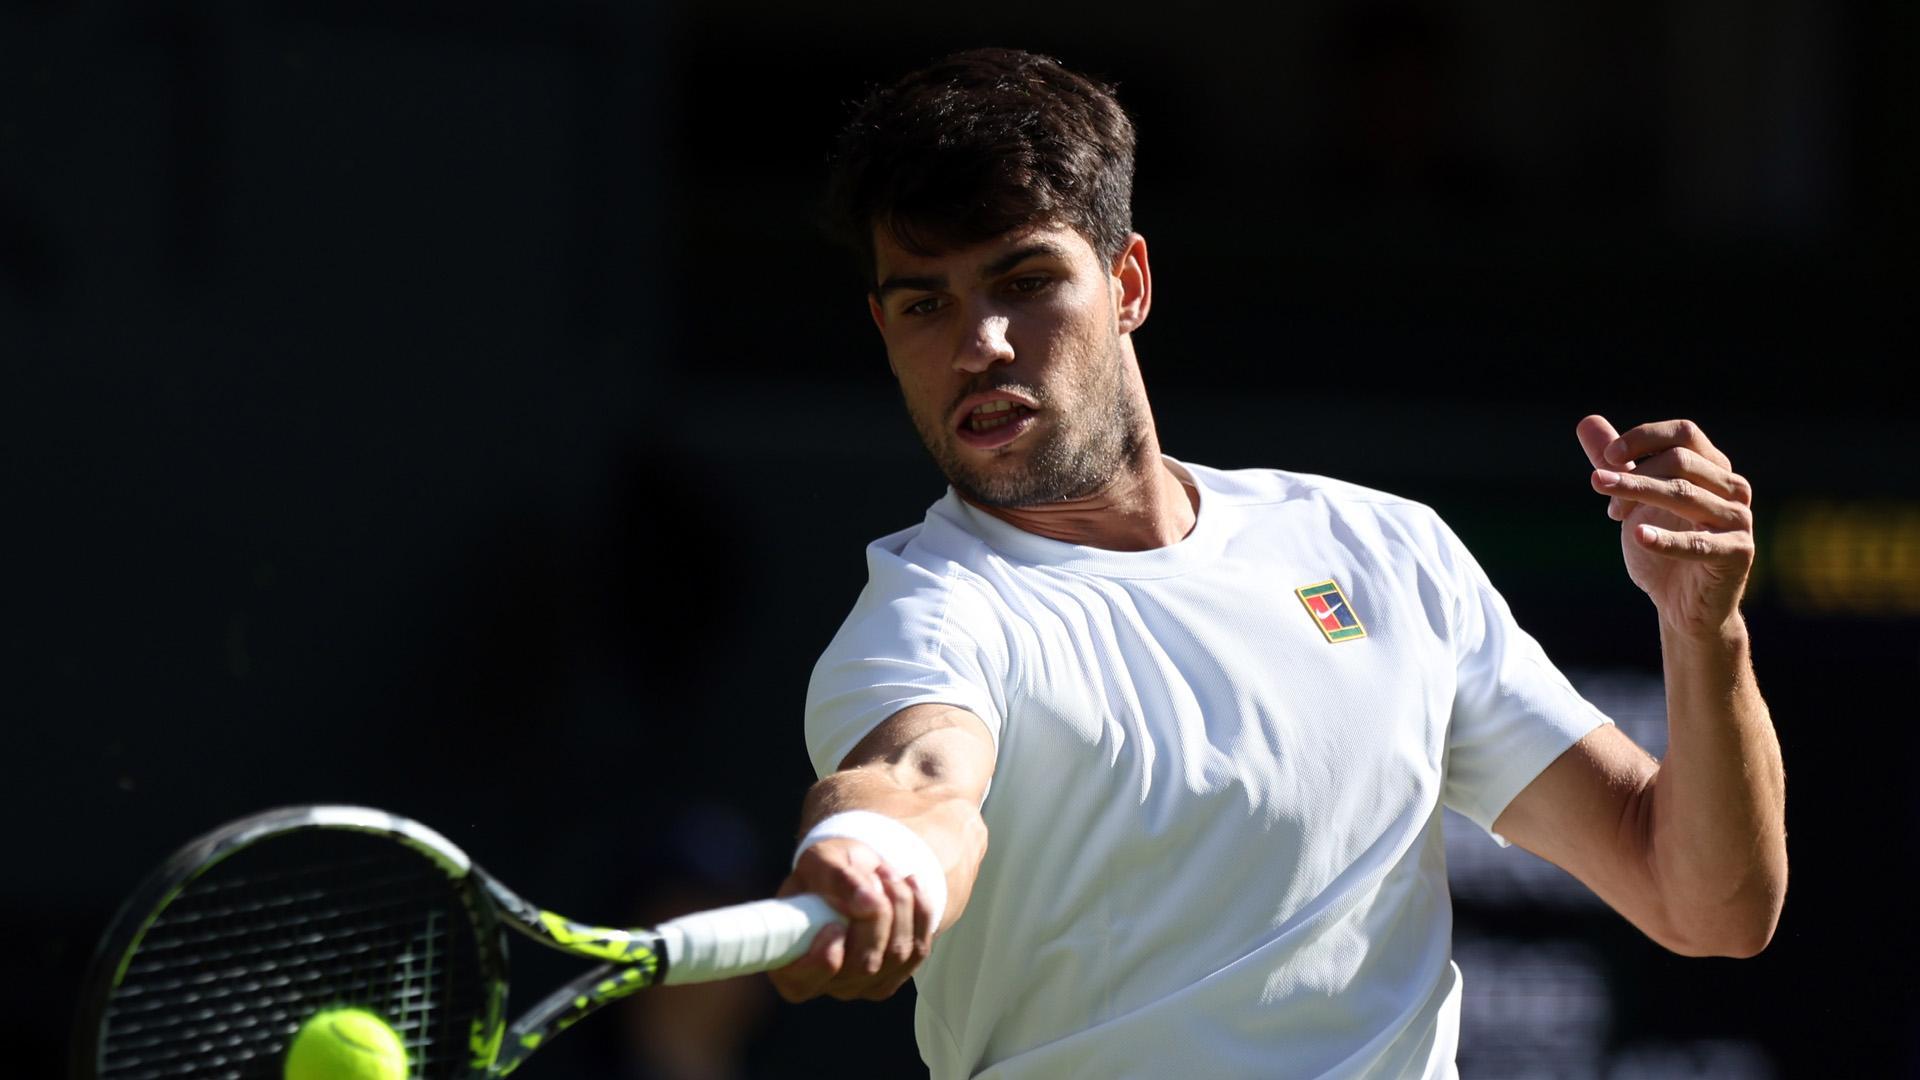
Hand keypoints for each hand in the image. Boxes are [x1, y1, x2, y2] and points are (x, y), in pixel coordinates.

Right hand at [767, 838, 934, 1002]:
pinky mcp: (894, 975)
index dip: (820, 961)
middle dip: (876, 916)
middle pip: (862, 965)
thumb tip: (869, 902)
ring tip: (887, 873)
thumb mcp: (821, 860)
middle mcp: (825, 982)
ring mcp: (862, 983)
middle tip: (874, 876)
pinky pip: (919, 949)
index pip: (800, 982)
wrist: (854, 870)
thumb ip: (837, 879)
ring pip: (896, 954)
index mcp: (788, 961)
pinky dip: (921, 911)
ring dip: (900, 905)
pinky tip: (910, 884)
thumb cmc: (825, 869)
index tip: (834, 925)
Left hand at [1576, 416, 1754, 638]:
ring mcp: (1739, 519)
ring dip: (1640, 496)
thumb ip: (1617, 464)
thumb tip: (1587, 421)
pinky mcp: (1738, 553)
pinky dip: (1666, 538)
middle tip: (1602, 493)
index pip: (1684, 433)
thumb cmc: (1662, 548)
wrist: (1683, 606)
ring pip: (1685, 495)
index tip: (1609, 457)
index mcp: (1713, 468)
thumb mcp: (1634, 501)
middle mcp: (1732, 488)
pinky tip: (1638, 536)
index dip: (1644, 438)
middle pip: (1681, 461)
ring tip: (1609, 509)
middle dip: (1635, 475)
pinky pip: (1699, 541)